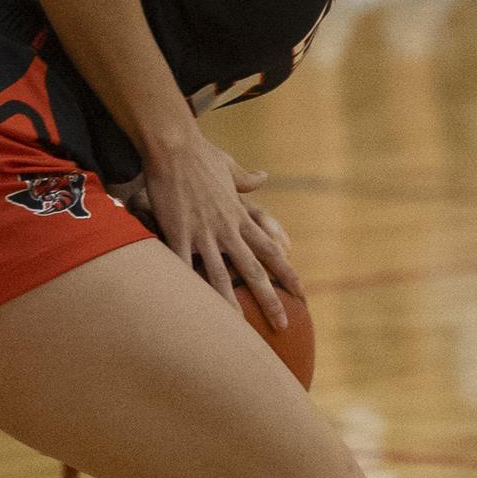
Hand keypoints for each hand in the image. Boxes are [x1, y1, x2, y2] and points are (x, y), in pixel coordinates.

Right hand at [139, 132, 300, 326]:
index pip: (270, 250)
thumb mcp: (228, 167)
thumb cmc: (200, 154)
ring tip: (238, 332)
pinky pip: (181, 266)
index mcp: (240, 216)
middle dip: (270, 299)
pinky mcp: (177, 232)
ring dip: (230, 305)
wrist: (174, 146)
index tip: (302, 292)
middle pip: (254, 270)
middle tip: (283, 324)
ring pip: (220, 276)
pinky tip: (187, 309)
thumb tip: (262, 177)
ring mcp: (202, 233)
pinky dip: (184, 288)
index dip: (287, 272)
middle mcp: (227, 229)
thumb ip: (245, 179)